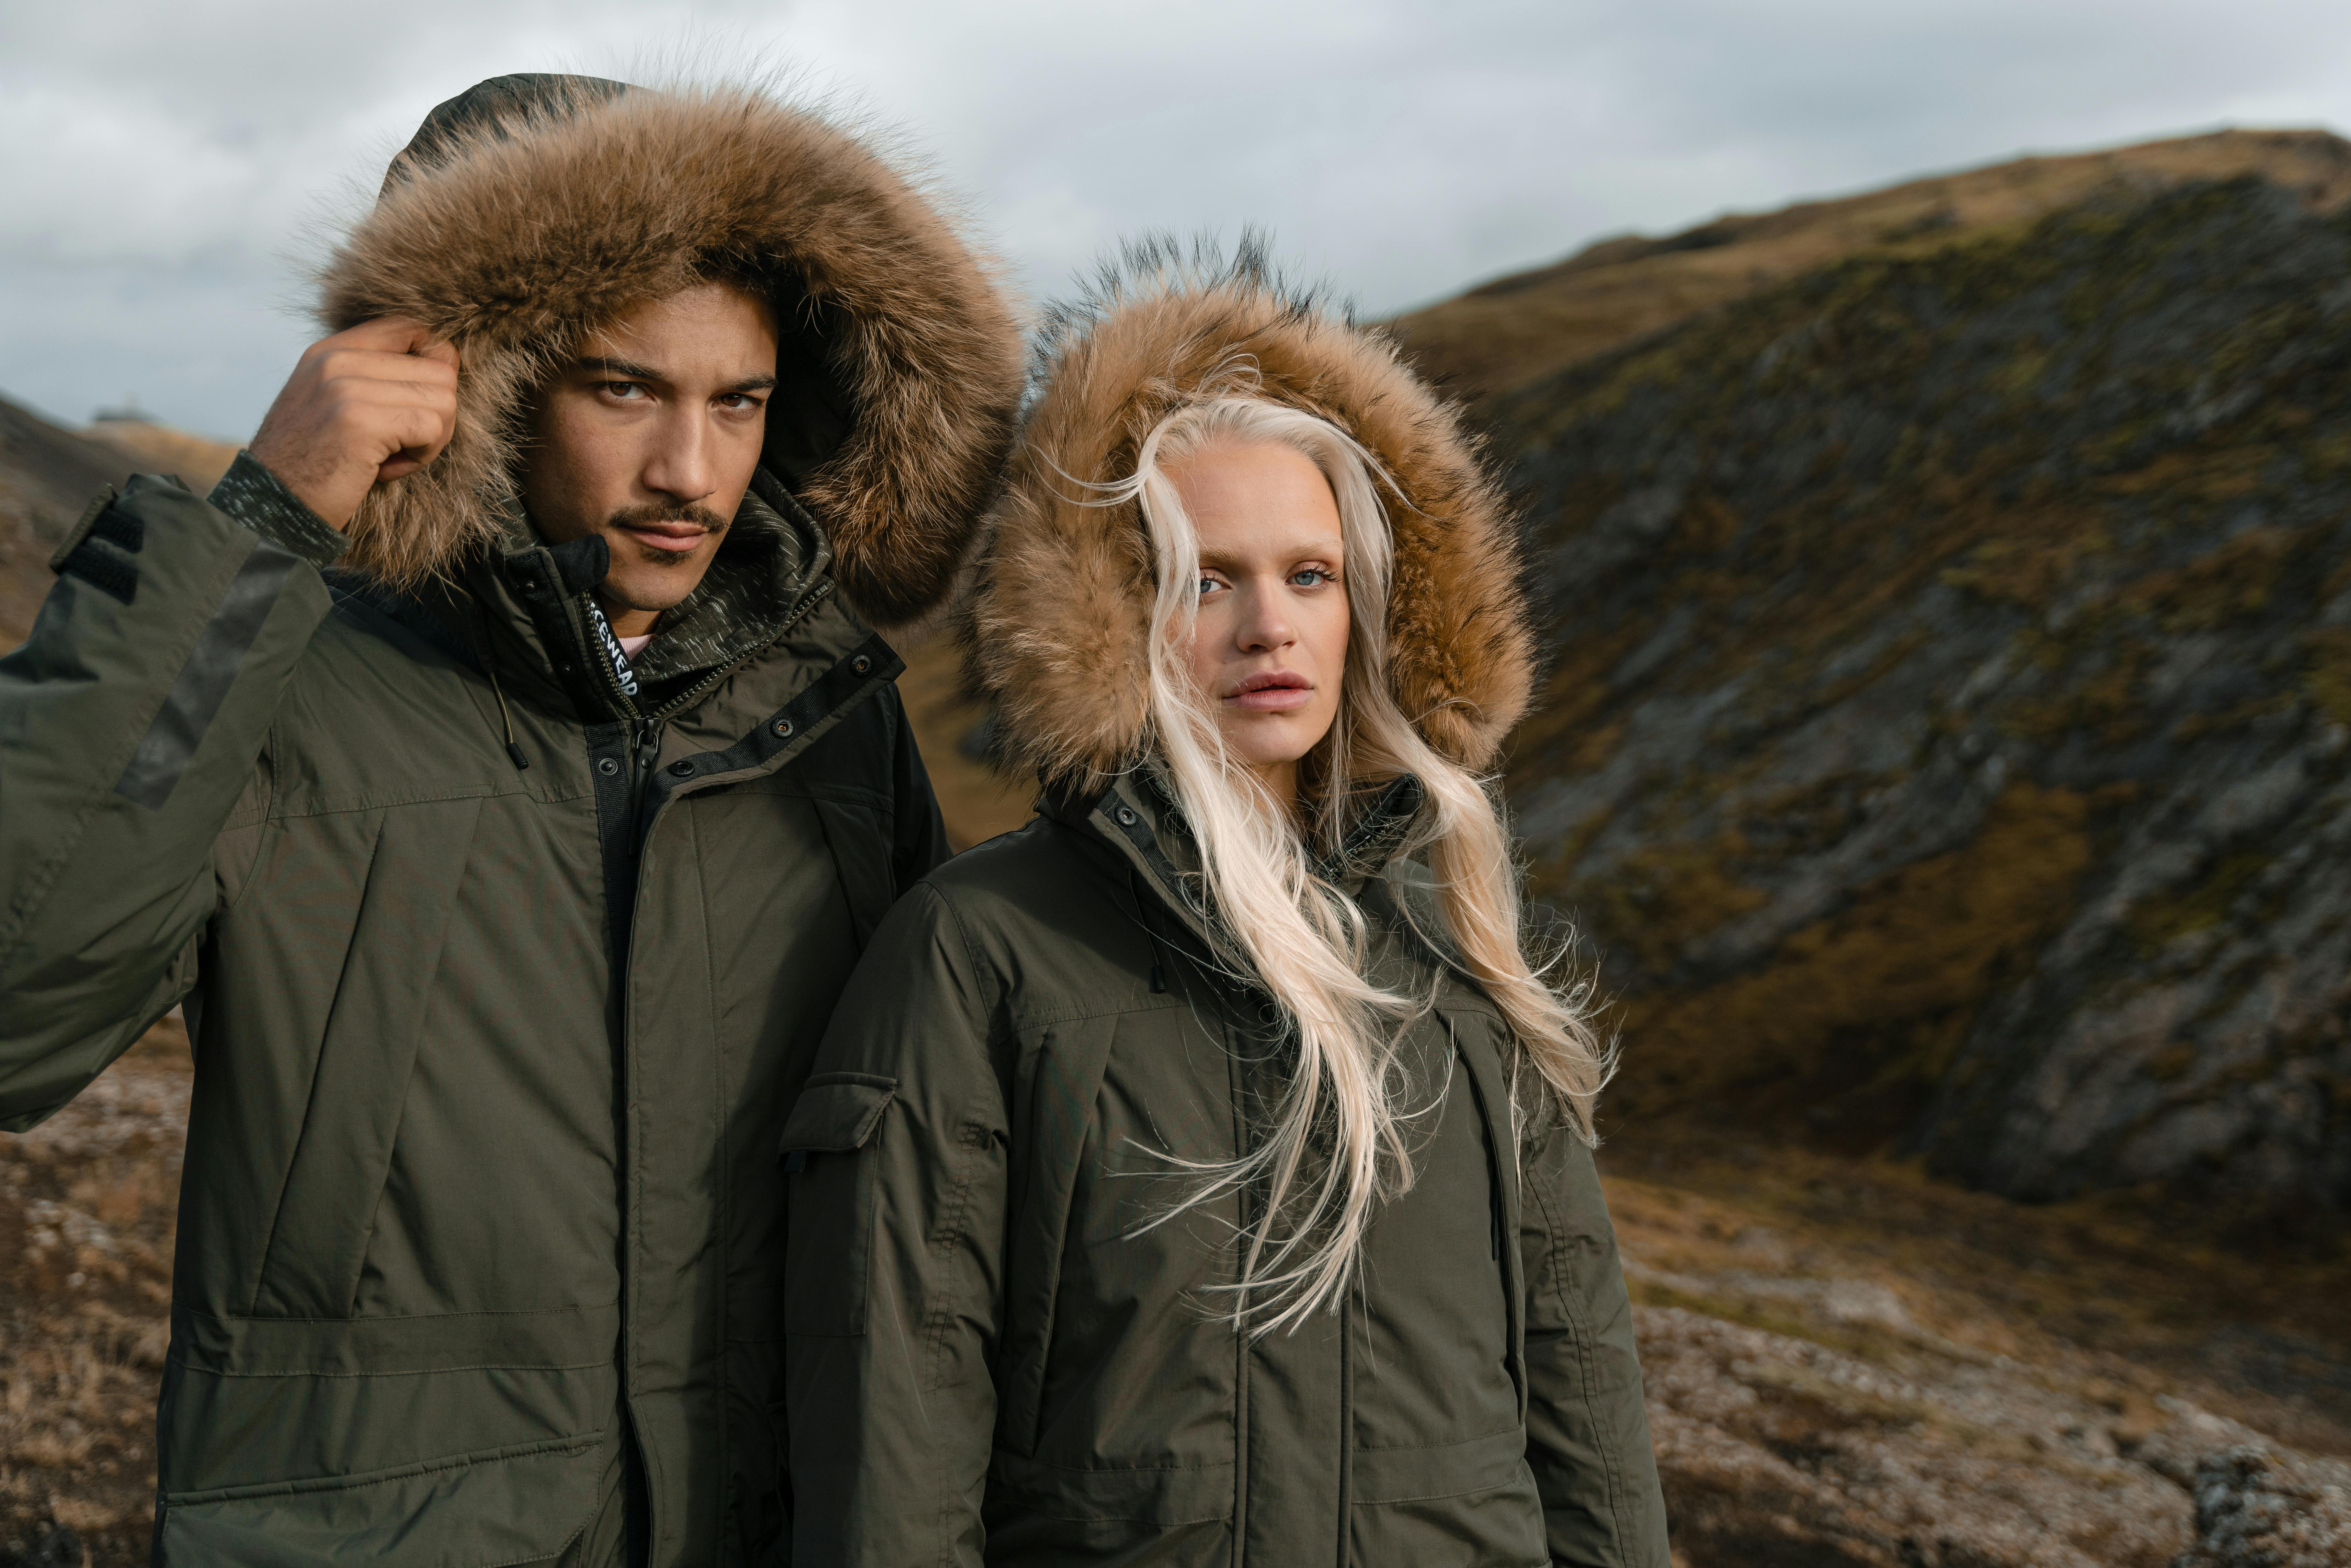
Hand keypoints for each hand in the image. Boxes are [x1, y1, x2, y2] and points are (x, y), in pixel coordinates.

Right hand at [248, 319, 458, 529]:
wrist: (272, 507)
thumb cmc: (312, 465)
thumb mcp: (334, 406)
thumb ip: (374, 379)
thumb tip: (445, 366)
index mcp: (330, 351)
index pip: (411, 328)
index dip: (434, 367)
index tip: (416, 404)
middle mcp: (337, 360)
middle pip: (439, 370)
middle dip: (434, 414)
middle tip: (398, 444)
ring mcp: (347, 387)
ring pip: (444, 400)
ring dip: (429, 439)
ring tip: (388, 457)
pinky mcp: (362, 421)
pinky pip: (433, 428)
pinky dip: (421, 457)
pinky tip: (384, 470)